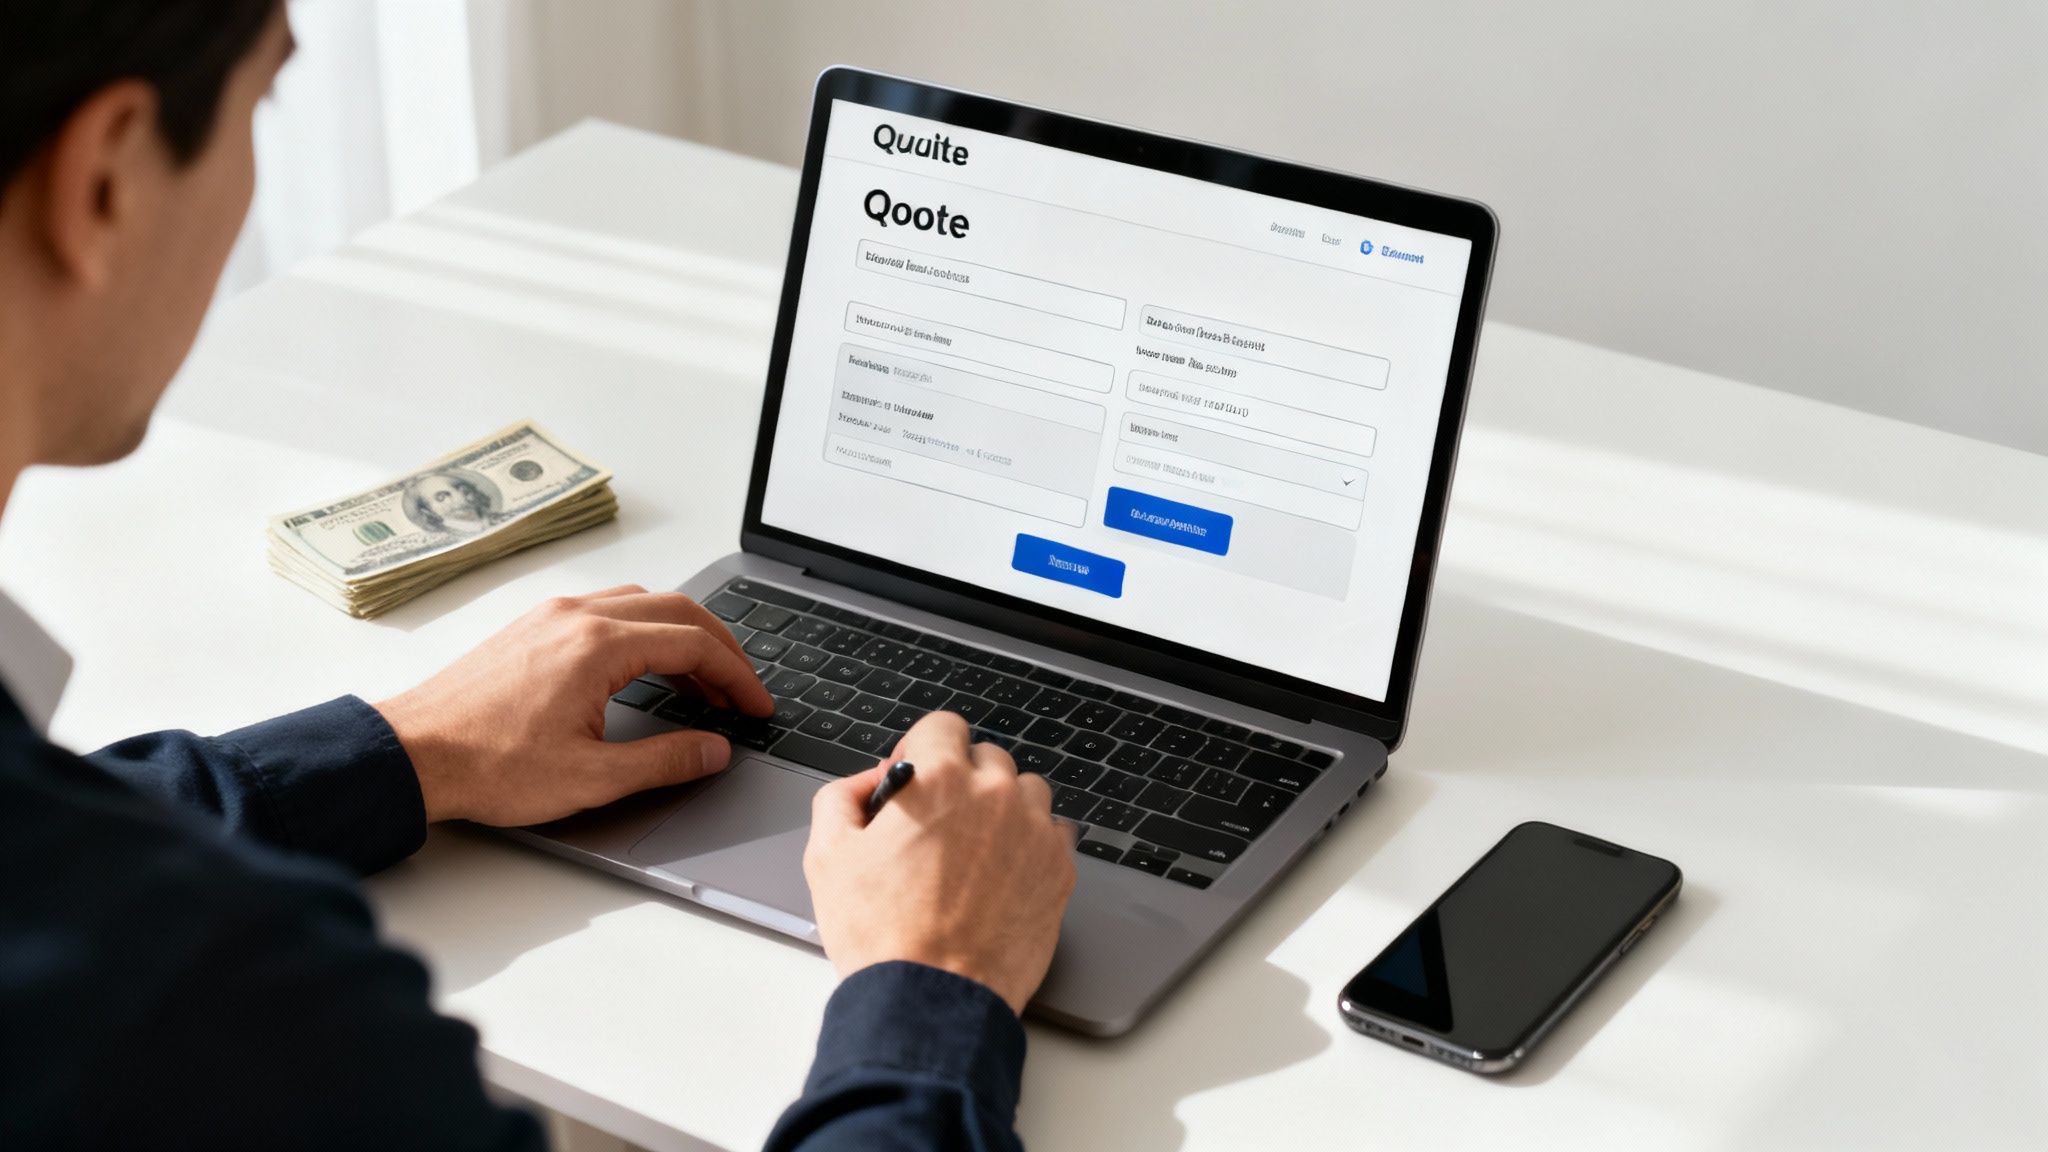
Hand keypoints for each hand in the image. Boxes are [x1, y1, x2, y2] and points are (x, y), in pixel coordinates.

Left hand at [375, 585, 773, 826]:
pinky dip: (644, 631)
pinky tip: (645, 667)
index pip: (695, 643)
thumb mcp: (591, 777)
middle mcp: (577, 617)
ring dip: (682, 635)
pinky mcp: (532, 628)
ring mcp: (552, 616)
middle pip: (677, 610)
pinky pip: (607, 610)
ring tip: (700, 682)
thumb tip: (713, 750)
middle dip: (721, 648)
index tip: (756, 706)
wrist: (412, 754)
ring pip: (642, 604)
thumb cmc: (486, 765)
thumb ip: (665, 761)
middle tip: (742, 689)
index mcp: (598, 646)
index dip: (738, 676)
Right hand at [803, 712, 1077, 1014]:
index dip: (924, 748)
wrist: (931, 999)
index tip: (918, 774)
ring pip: (1025, 793)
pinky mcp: (1059, 871)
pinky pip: (1053, 835)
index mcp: (938, 780)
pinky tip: (1002, 876)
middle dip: (963, 782)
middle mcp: (995, 796)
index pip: (944, 726)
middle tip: (940, 825)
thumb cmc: (882, 936)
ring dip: (1002, 809)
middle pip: (987, 758)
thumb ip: (842, 796)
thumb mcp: (827, 855)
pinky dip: (1031, 845)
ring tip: (973, 853)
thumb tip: (867, 780)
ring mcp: (1034, 832)